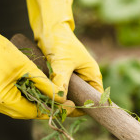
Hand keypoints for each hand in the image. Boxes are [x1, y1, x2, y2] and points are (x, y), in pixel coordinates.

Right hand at [0, 0, 67, 118]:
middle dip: (44, 107)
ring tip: (52, 96)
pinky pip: (13, 102)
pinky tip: (37, 91)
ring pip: (20, 108)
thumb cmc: (0, 51)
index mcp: (2, 99)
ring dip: (35, 103)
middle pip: (26, 113)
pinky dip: (26, 98)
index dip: (51, 109)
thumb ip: (45, 85)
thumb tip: (61, 99)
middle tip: (63, 102)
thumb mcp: (27, 67)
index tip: (68, 105)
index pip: (32, 112)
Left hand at [25, 0, 103, 116]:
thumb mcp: (62, 63)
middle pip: (81, 100)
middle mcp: (85, 79)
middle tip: (56, 110)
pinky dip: (54, 93)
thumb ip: (61, 82)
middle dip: (69, 105)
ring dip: (60, 100)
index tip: (69, 112)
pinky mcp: (62, 77)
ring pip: (69, 96)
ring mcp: (74, 78)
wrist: (49, 27)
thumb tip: (60, 101)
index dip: (84, 108)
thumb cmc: (60, 42)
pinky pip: (60, 90)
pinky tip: (44, 96)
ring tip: (48, 102)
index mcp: (92, 76)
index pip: (94, 99)